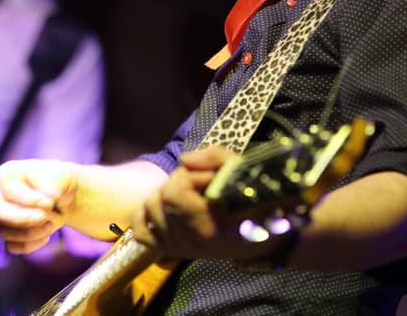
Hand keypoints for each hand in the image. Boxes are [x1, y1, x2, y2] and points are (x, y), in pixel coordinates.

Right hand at [0, 159, 76, 254]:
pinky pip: (12, 246)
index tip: (50, 203)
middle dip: (24, 219)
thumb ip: (55, 186)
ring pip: (5, 232)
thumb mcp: (63, 177)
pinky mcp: (8, 233)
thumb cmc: (60, 182)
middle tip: (47, 218)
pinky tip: (46, 236)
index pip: (9, 190)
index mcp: (7, 174)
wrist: (64, 196)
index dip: (30, 201)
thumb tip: (46, 203)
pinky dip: (31, 244)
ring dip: (33, 232)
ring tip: (52, 224)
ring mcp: (1, 216)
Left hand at [131, 144, 277, 261]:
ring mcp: (179, 247)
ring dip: (166, 194)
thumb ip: (215, 158)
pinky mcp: (172, 249)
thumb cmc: (257, 201)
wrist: (266, 237)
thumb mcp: (244, 171)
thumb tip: (184, 160)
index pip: (175, 193)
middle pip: (161, 198)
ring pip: (150, 208)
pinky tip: (165, 208)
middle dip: (179, 181)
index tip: (211, 177)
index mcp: (210, 226)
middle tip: (203, 183)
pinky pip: (141, 231)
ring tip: (191, 194)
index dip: (190, 177)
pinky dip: (146, 216)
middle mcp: (191, 241)